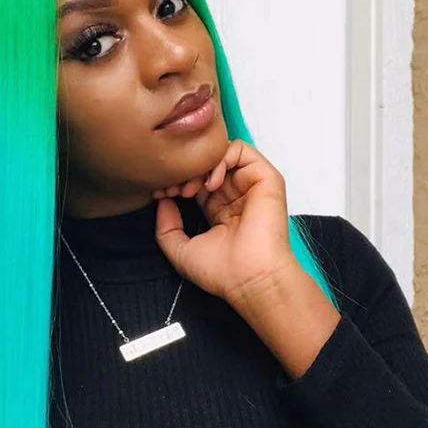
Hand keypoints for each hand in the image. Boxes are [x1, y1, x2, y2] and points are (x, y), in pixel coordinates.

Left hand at [152, 139, 299, 306]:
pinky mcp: (266, 178)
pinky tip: (210, 183)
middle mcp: (236, 196)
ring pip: (221, 154)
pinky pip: (241, 150)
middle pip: (206, 166)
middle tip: (172, 189)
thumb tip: (162, 203)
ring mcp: (251, 186)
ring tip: (190, 189)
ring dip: (201, 165)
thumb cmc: (223, 272)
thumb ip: (165, 228)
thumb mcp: (180, 251)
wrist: (250, 278)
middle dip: (184, 173)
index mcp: (220, 211)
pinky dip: (221, 158)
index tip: (160, 194)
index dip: (176, 182)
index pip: (195, 182)